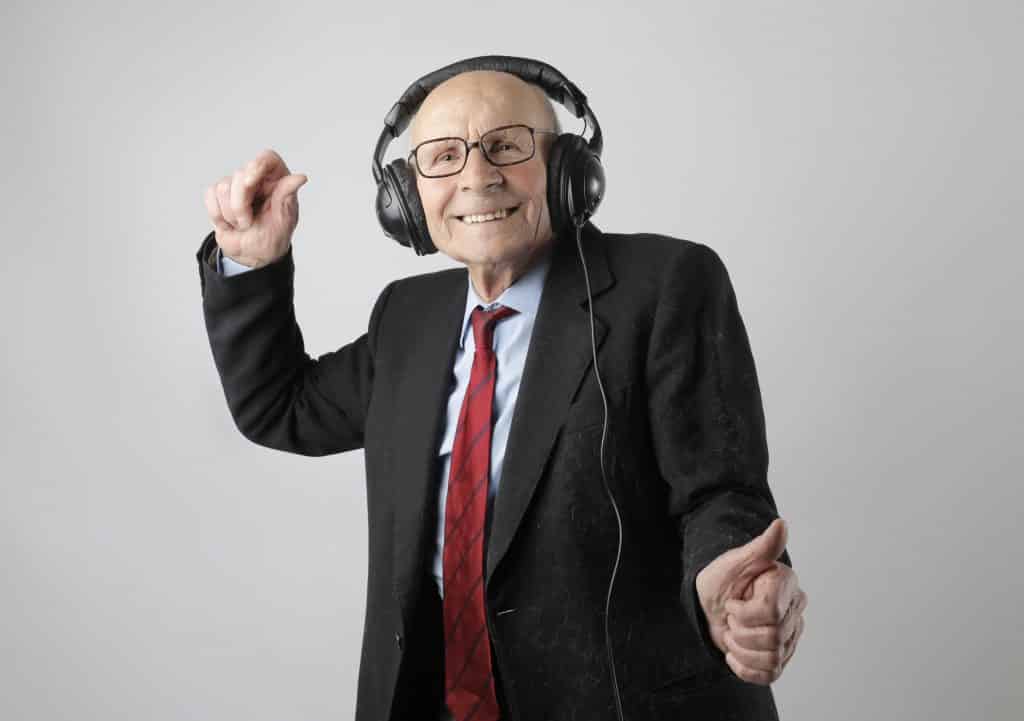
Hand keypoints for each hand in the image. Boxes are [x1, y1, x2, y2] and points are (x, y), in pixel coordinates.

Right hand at [203, 148, 307, 268]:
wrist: (254, 254)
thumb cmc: (273, 236)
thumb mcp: (284, 219)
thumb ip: (287, 195)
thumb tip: (301, 177)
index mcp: (277, 180)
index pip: (268, 158)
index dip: (256, 166)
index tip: (249, 183)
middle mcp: (257, 177)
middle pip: (239, 175)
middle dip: (241, 205)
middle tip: (249, 223)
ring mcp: (236, 184)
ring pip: (223, 187)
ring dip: (231, 214)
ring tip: (242, 224)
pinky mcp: (218, 194)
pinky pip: (210, 195)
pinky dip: (218, 214)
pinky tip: (230, 223)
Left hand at [695, 518, 806, 684]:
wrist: (711, 603)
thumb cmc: (722, 579)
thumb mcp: (735, 561)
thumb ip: (761, 547)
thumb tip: (781, 524)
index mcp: (787, 584)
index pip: (771, 613)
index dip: (744, 612)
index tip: (732, 602)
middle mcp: (795, 610)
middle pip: (772, 637)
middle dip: (740, 630)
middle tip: (731, 618)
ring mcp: (791, 636)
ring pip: (772, 659)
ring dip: (741, 650)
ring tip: (733, 634)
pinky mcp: (781, 657)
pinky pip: (769, 675)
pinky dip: (745, 668)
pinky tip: (735, 653)